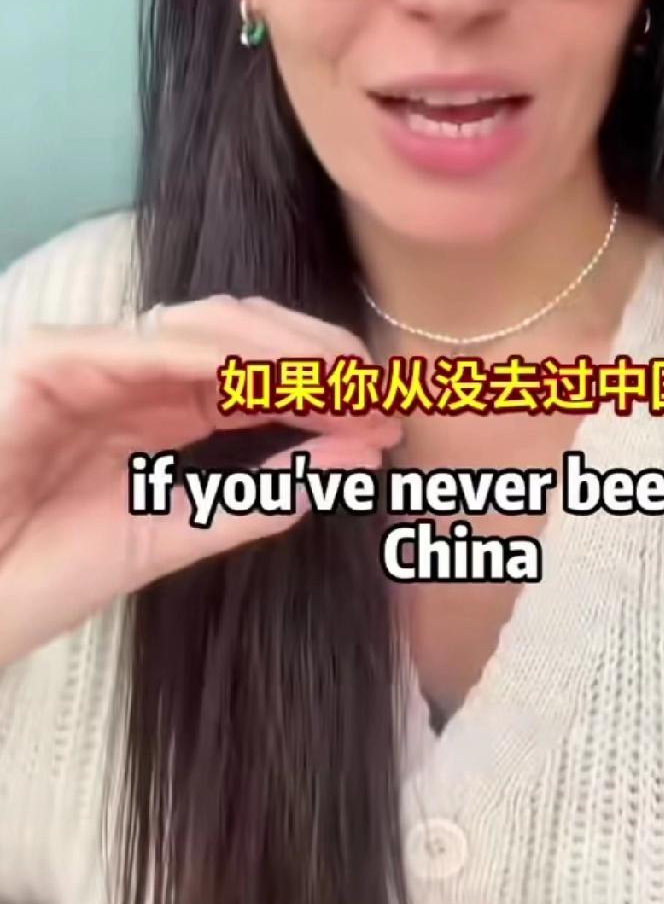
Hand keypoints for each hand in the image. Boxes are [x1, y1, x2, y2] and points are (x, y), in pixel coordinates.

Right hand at [0, 295, 395, 665]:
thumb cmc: (36, 577)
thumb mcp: (164, 536)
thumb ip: (251, 502)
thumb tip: (350, 463)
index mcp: (151, 410)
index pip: (251, 378)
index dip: (321, 390)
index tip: (388, 420)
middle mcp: (124, 372)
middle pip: (239, 337)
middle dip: (317, 359)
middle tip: (384, 395)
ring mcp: (86, 357)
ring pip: (205, 326)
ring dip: (286, 351)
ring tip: (348, 385)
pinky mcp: (48, 360)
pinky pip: (150, 347)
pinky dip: (223, 358)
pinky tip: (280, 382)